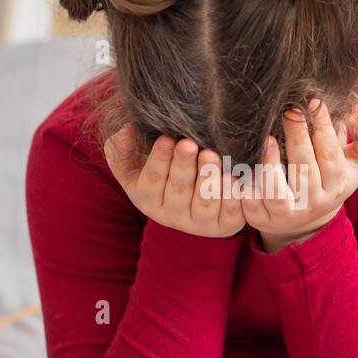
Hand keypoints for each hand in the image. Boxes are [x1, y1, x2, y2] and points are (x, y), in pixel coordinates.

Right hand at [104, 126, 245, 237]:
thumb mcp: (133, 162)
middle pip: (178, 192)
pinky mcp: (224, 225)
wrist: (193, 190)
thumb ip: (122, 148)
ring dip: (208, 180)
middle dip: (183, 167)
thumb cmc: (160, 168)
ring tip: (213, 157)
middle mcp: (173, 215)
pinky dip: (233, 199)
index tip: (166, 138)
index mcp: (148, 199)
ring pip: (204, 204)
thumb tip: (126, 131)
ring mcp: (199, 223)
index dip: (158, 160)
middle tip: (190, 144)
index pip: (151, 181)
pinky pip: (230, 215)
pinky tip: (236, 179)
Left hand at [242, 100, 357, 253]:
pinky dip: (245, 185)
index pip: (331, 155)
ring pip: (276, 190)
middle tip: (290, 110)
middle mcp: (314, 201)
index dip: (323, 128)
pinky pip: (251, 203)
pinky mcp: (263, 218)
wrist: (306, 219)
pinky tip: (240, 165)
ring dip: (270, 163)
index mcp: (337, 185)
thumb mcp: (357, 162)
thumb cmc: (330, 178)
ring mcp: (287, 212)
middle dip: (297, 137)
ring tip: (268, 138)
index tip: (314, 102)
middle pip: (304, 169)